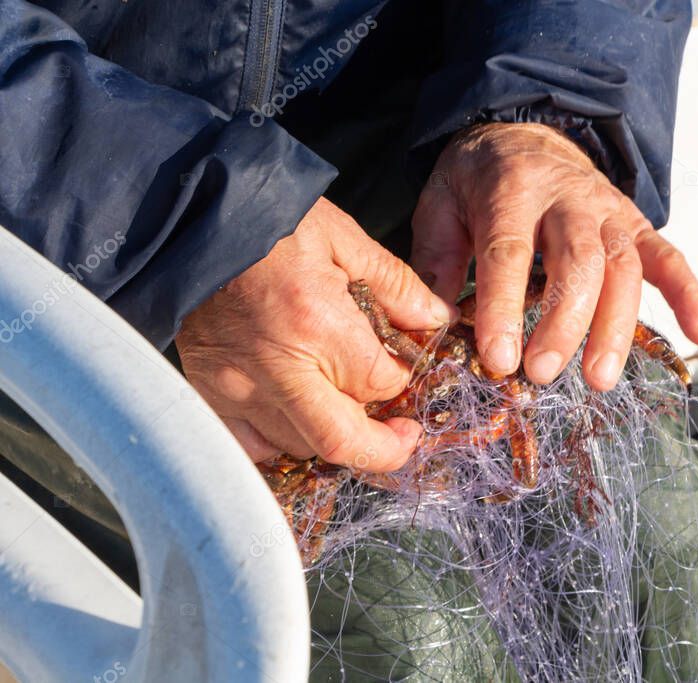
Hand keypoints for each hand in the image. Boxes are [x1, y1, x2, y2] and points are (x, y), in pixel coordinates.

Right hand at [176, 197, 456, 469]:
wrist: (186, 220)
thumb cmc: (269, 223)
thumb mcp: (342, 238)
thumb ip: (395, 284)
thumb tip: (434, 319)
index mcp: (318, 324)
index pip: (379, 384)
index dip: (402, 382)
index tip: (403, 367)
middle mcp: (277, 368)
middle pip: (343, 441)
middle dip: (384, 447)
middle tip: (403, 436)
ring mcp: (236, 388)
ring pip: (301, 448)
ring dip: (335, 436)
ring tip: (349, 410)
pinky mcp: (208, 392)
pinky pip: (251, 446)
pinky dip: (281, 442)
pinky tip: (298, 417)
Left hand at [410, 123, 697, 391]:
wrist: (522, 135)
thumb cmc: (477, 183)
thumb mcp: (439, 208)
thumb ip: (437, 264)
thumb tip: (436, 326)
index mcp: (510, 191)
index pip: (510, 252)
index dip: (504, 308)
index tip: (499, 359)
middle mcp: (567, 198)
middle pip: (577, 261)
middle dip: (564, 321)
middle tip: (544, 374)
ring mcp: (608, 211)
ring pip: (623, 266)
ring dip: (616, 325)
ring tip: (599, 379)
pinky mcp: (634, 225)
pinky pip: (669, 258)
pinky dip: (690, 294)